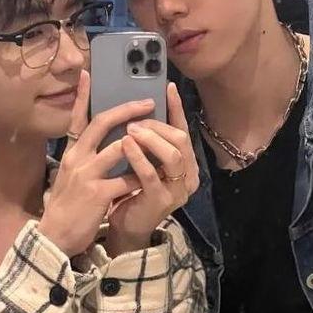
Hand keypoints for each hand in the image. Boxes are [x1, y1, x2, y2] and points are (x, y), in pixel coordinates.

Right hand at [38, 70, 155, 257]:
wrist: (54, 237)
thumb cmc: (66, 206)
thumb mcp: (70, 176)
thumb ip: (84, 157)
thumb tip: (105, 142)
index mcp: (71, 152)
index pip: (77, 118)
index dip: (83, 96)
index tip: (89, 74)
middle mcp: (77, 158)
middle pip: (101, 124)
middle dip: (126, 110)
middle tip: (147, 102)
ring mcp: (86, 175)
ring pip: (118, 148)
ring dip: (140, 142)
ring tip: (158, 136)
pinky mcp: (98, 194)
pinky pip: (126, 179)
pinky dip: (140, 175)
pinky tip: (152, 174)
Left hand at [106, 82, 198, 256]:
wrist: (126, 226)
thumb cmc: (131, 188)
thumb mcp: (142, 159)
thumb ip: (145, 139)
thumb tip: (135, 107)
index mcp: (185, 162)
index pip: (183, 129)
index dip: (176, 108)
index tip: (167, 86)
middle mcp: (187, 174)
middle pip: (180, 138)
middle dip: (156, 125)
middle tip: (134, 118)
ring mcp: (177, 189)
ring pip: (172, 154)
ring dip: (150, 138)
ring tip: (131, 129)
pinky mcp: (161, 201)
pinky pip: (151, 174)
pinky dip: (139, 157)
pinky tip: (125, 144)